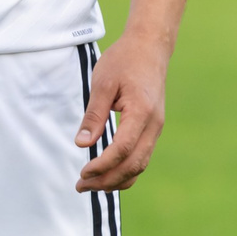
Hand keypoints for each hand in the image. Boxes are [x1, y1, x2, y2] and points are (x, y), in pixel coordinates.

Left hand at [75, 34, 169, 192]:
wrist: (149, 49)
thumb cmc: (123, 61)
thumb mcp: (103, 84)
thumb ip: (93, 115)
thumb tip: (82, 144)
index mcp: (141, 113)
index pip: (123, 149)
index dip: (102, 166)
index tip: (82, 173)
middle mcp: (154, 125)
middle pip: (134, 164)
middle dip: (107, 180)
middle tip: (80, 186)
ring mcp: (156, 129)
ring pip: (140, 165)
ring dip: (116, 179)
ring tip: (90, 185)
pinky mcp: (152, 129)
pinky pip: (142, 157)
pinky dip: (126, 170)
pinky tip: (107, 175)